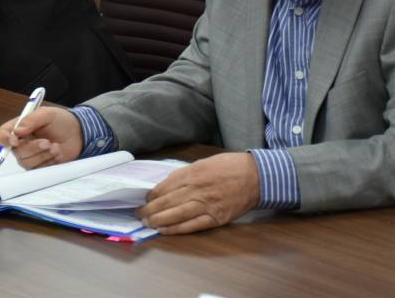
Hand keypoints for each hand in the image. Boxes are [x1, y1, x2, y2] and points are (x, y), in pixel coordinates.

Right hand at [0, 107, 83, 168]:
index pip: (1, 136)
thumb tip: (17, 131)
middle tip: (47, 142)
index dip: (5, 139)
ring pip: (27, 162)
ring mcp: (29, 156)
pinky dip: (49, 162)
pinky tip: (57, 153)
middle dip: (33, 148)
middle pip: (16, 152)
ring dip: (43, 155)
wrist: (77, 133)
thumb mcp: (47, 114)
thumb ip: (31, 120)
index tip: (16, 141)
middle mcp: (20, 144)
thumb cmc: (60, 121)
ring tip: (55, 147)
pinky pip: (38, 169)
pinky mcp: (39, 166)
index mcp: (17, 128)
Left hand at [137, 152, 259, 234]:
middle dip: (150, 209)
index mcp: (192, 173)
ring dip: (159, 220)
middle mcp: (197, 189)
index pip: (165, 186)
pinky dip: (176, 229)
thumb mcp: (203, 163)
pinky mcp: (217, 217)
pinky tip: (165, 230)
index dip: (152, 195)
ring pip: (176, 214)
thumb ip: (185, 174)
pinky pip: (193, 225)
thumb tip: (167, 185)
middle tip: (139, 214)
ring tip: (147, 223)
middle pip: (167, 201)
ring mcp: (207, 204)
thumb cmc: (228, 166)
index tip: (144, 200)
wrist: (255, 176)